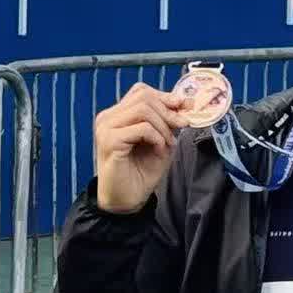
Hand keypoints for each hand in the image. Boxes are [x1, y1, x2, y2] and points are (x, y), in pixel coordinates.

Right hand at [94, 84, 190, 214]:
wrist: (127, 200)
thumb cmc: (141, 172)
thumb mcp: (162, 140)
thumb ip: (168, 120)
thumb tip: (185, 101)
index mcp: (117, 114)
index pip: (142, 92)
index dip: (166, 96)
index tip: (187, 106)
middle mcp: (108, 117)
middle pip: (144, 96)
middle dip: (168, 111)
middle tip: (181, 127)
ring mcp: (106, 128)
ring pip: (143, 109)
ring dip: (163, 127)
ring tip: (166, 145)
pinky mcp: (109, 141)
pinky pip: (142, 128)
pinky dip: (157, 138)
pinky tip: (158, 150)